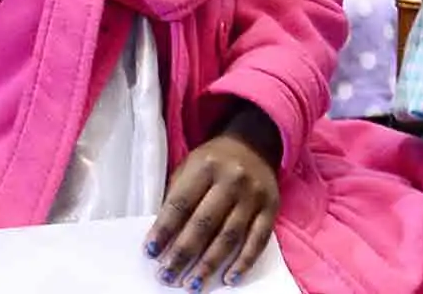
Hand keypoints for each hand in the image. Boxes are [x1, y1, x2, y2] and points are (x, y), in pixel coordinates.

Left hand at [149, 109, 282, 287]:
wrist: (253, 143)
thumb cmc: (213, 162)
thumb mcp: (190, 167)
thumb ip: (177, 197)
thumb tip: (163, 237)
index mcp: (204, 166)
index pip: (180, 203)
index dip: (164, 230)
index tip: (151, 252)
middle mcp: (231, 180)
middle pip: (204, 224)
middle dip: (183, 254)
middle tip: (167, 276)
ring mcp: (253, 196)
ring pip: (230, 237)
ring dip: (210, 264)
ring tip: (193, 284)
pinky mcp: (271, 209)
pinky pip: (258, 241)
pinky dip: (244, 262)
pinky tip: (229, 279)